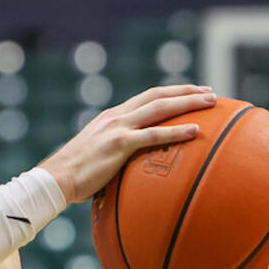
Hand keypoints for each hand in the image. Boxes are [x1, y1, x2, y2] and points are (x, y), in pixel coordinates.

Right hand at [38, 84, 214, 202]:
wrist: (56, 178)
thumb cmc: (75, 175)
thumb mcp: (97, 155)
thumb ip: (115, 153)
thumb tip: (132, 168)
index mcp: (112, 116)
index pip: (147, 97)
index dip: (171, 92)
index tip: (192, 92)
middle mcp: (116, 116)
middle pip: (158, 95)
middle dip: (186, 91)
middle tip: (211, 92)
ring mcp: (118, 128)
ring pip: (160, 108)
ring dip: (189, 102)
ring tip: (212, 102)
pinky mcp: (119, 144)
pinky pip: (154, 134)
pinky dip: (177, 131)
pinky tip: (196, 131)